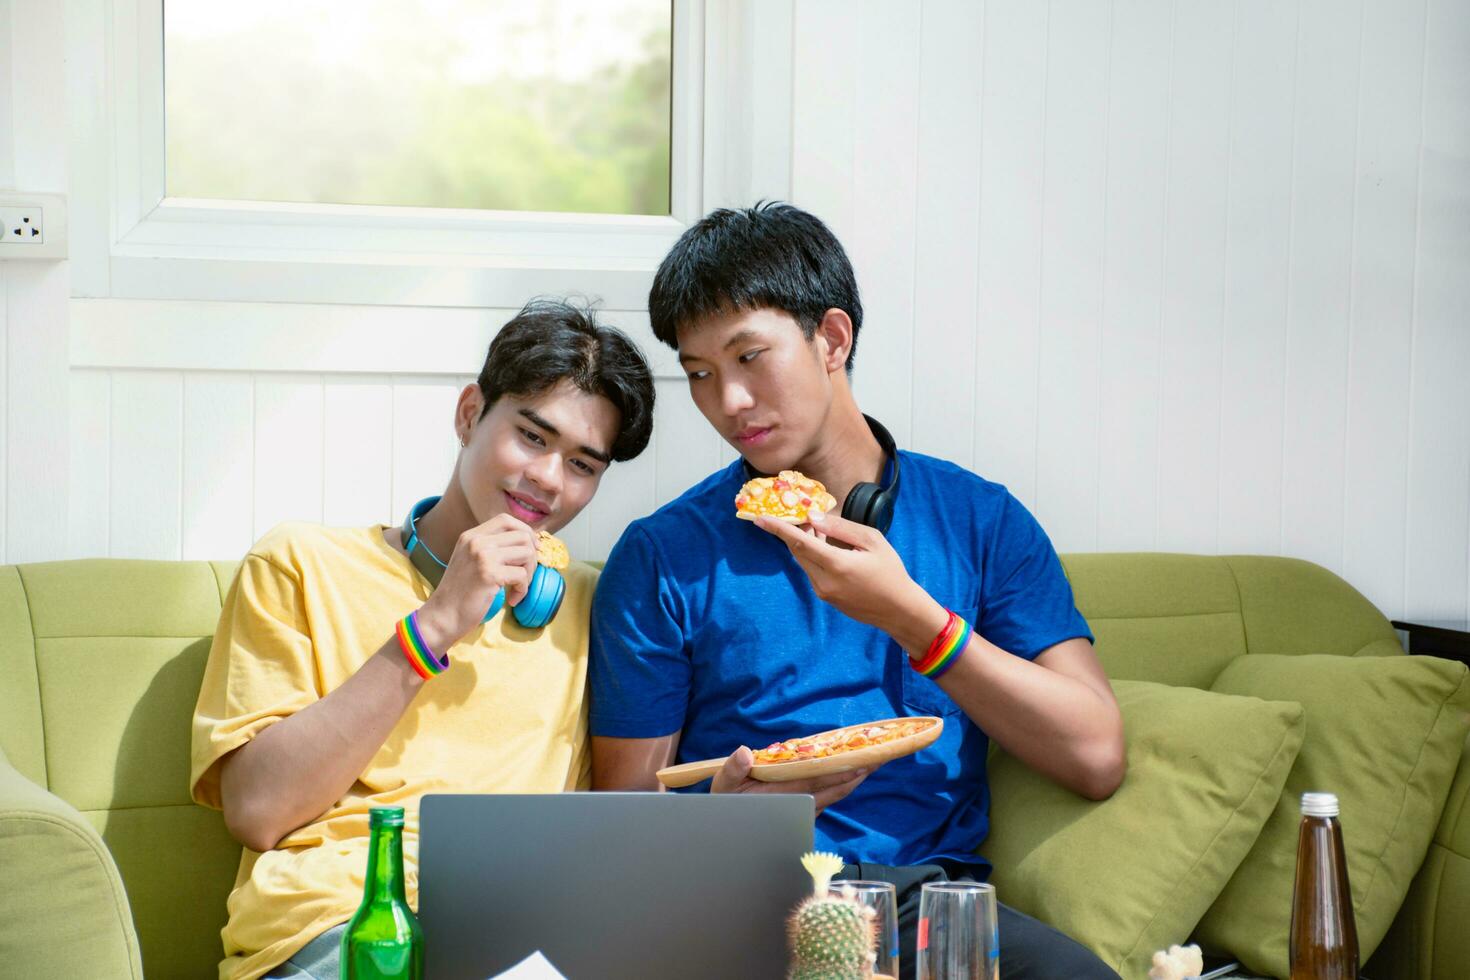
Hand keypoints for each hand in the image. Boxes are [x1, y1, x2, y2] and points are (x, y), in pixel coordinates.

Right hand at [415, 514, 537, 648]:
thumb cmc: (460, 593)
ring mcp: (482, 556)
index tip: (530, 550)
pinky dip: (523, 590)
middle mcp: (476, 541)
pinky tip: (512, 600)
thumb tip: (529, 541)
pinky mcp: (489, 574)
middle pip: (523, 535)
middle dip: (532, 556)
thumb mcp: (471, 561)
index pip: (506, 520)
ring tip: (518, 587)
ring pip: (527, 553)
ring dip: (529, 573)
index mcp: (471, 536)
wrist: (442, 616)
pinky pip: (522, 575)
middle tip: (525, 575)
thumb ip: (491, 549)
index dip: (525, 532)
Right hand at [710, 746, 873, 814]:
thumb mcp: (723, 785)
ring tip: (871, 761)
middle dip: (857, 773)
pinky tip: (851, 772)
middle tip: (880, 756)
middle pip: (835, 789)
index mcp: (782, 796)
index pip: (818, 782)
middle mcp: (798, 805)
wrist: (728, 828)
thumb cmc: (726, 803)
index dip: (842, 772)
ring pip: (834, 794)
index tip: (863, 761)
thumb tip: (744, 753)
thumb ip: (734, 769)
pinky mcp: (804, 810)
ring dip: (853, 778)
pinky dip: (841, 783)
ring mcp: (803, 810)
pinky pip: (828, 796)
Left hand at [754, 512, 943, 645]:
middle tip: (802, 515)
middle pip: (798, 551)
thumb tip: (814, 518)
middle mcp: (823, 581)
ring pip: (804, 562)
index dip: (778, 529)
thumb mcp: (872, 541)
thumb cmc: (890, 572)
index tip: (759, 518)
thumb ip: (841, 528)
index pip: (800, 542)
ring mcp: (823, 592)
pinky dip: (814, 557)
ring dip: (806, 544)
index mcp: (836, 565)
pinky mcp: (825, 598)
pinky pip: (812, 572)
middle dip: (796, 532)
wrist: (898, 610)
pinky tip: (829, 549)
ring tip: (821, 529)